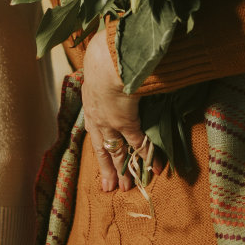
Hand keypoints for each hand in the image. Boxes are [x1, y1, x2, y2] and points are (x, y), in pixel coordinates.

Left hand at [82, 28, 146, 192]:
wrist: (106, 59)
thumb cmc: (104, 57)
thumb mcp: (101, 69)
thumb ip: (108, 76)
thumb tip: (117, 73)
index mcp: (90, 103)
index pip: (94, 132)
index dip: (99, 149)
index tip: (102, 165)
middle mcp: (97, 117)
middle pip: (102, 149)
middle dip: (107, 169)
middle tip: (111, 188)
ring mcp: (110, 122)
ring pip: (116, 152)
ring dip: (124, 170)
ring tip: (128, 186)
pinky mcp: (125, 122)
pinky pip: (137, 144)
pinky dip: (147, 157)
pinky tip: (153, 169)